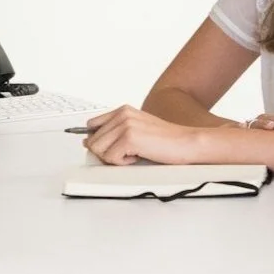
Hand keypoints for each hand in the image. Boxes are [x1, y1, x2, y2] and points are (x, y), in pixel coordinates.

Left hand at [82, 105, 200, 165]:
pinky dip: (123, 163)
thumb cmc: (165, 140)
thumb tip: (88, 142)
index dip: (97, 141)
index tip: (107, 148)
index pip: (92, 125)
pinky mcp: (129, 138)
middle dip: (106, 152)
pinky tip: (138, 156)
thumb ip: (115, 132)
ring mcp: (125, 125)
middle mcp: (122, 115)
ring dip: (114, 158)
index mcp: (123, 110)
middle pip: (92, 141)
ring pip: (99, 150)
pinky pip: (110, 158)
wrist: (186, 143)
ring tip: (134, 153)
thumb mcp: (137, 129)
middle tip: (127, 153)